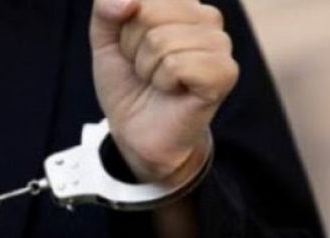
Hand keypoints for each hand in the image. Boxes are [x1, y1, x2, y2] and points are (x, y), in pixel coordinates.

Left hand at [90, 0, 238, 180]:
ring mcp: (220, 43)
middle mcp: (206, 16)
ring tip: (156, 81)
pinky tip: (172, 91)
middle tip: (144, 68)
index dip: (122, 27)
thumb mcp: (105, 41)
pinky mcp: (224, 72)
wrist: (136, 132)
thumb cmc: (127, 82)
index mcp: (181, 3)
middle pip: (147, 13)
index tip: (132, 49)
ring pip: (160, 40)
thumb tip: (129, 1)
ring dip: (146, 68)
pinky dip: (162, 82)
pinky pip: (176, 64)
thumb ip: (106, 9)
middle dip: (132, 47)